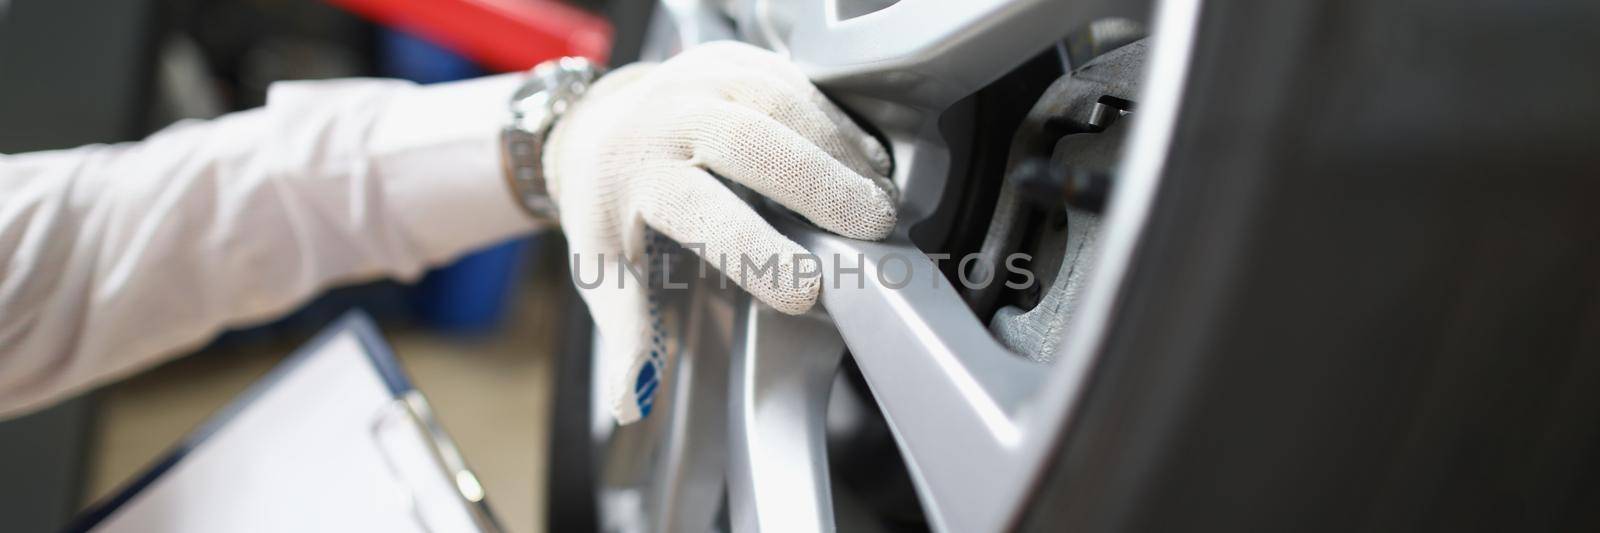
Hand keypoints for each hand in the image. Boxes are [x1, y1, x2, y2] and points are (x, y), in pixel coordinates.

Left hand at [544, 41, 895, 422]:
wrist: (597, 123)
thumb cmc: (610, 199)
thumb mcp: (605, 266)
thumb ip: (627, 332)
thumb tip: (630, 402)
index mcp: (636, 174)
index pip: (703, 212)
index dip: (759, 251)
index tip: (806, 288)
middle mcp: (669, 118)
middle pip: (749, 141)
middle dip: (818, 184)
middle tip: (872, 227)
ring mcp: (703, 78)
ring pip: (781, 102)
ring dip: (839, 150)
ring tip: (879, 198)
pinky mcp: (736, 59)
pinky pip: (795, 82)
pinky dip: (839, 123)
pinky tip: (866, 161)